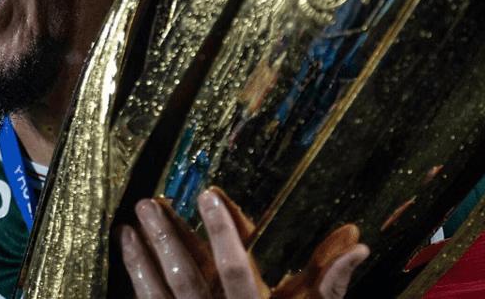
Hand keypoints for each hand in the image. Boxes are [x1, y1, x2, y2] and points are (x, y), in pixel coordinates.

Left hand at [116, 187, 368, 298]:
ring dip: (142, 257)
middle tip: (150, 201)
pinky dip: (137, 277)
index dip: (223, 234)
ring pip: (160, 295)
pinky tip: (127, 247)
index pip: (235, 270)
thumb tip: (357, 242)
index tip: (209, 195)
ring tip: (130, 221)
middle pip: (186, 278)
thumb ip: (332, 284)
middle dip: (168, 239)